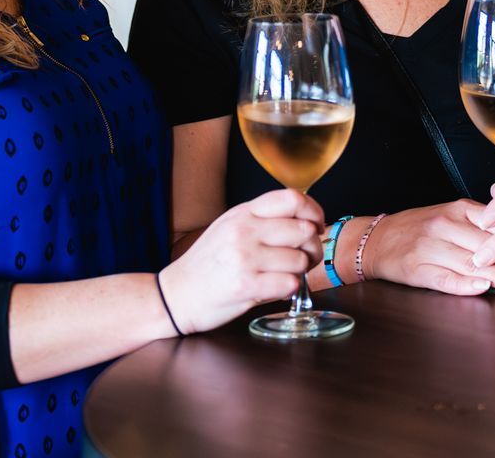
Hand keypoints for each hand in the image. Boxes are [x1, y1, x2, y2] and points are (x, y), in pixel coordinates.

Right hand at [158, 189, 322, 334]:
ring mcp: (244, 257)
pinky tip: (275, 288)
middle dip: (312, 247)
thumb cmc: (207, 263)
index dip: (314, 211)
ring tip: (284, 275)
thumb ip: (263, 220)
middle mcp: (244, 231)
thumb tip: (306, 221)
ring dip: (299, 271)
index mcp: (243, 212)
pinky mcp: (246, 285)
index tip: (317, 225)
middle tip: (305, 258)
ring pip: (300, 260)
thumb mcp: (230, 227)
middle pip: (303, 230)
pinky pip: (290, 284)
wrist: (176, 295)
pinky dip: (289, 288)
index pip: (292, 198)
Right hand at [363, 201, 494, 295]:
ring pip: (471, 263)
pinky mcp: (417, 269)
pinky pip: (444, 278)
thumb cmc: (420, 228)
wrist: (376, 239)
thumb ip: (482, 223)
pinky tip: (482, 290)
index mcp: (458, 209)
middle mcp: (446, 226)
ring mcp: (430, 248)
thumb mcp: (451, 215)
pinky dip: (464, 285)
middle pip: (489, 246)